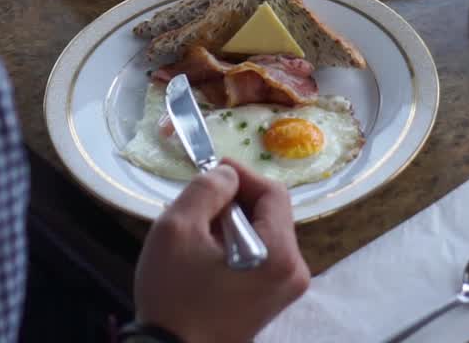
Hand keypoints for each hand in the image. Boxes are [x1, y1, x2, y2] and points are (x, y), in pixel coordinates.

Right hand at [134, 161, 310, 342]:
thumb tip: (228, 174)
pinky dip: (235, 245)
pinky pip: (259, 256)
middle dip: (234, 202)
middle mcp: (294, 271)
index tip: (212, 169)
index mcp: (280, 253)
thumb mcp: (178, 229)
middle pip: (270, 213)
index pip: (273, 193)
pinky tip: (205, 253)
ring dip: (232, 224)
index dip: (242, 175)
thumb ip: (207, 189)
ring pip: (263, 234)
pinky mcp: (270, 300)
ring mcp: (284, 289)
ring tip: (197, 231)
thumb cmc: (173, 296)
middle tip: (199, 204)